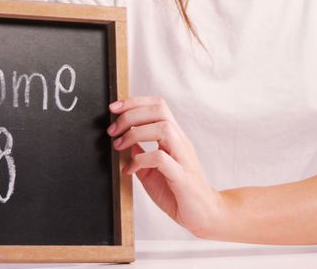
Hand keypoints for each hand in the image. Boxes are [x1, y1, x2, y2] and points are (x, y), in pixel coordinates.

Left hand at [108, 96, 224, 236]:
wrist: (203, 215)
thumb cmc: (179, 193)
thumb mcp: (152, 172)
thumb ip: (140, 156)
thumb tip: (126, 144)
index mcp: (174, 138)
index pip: (158, 107)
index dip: (134, 102)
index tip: (114, 108)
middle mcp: (181, 142)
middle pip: (159, 111)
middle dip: (131, 114)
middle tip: (113, 130)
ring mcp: (183, 157)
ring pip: (163, 128)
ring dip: (135, 133)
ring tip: (119, 145)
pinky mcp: (182, 176)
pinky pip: (161, 158)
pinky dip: (140, 160)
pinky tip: (129, 170)